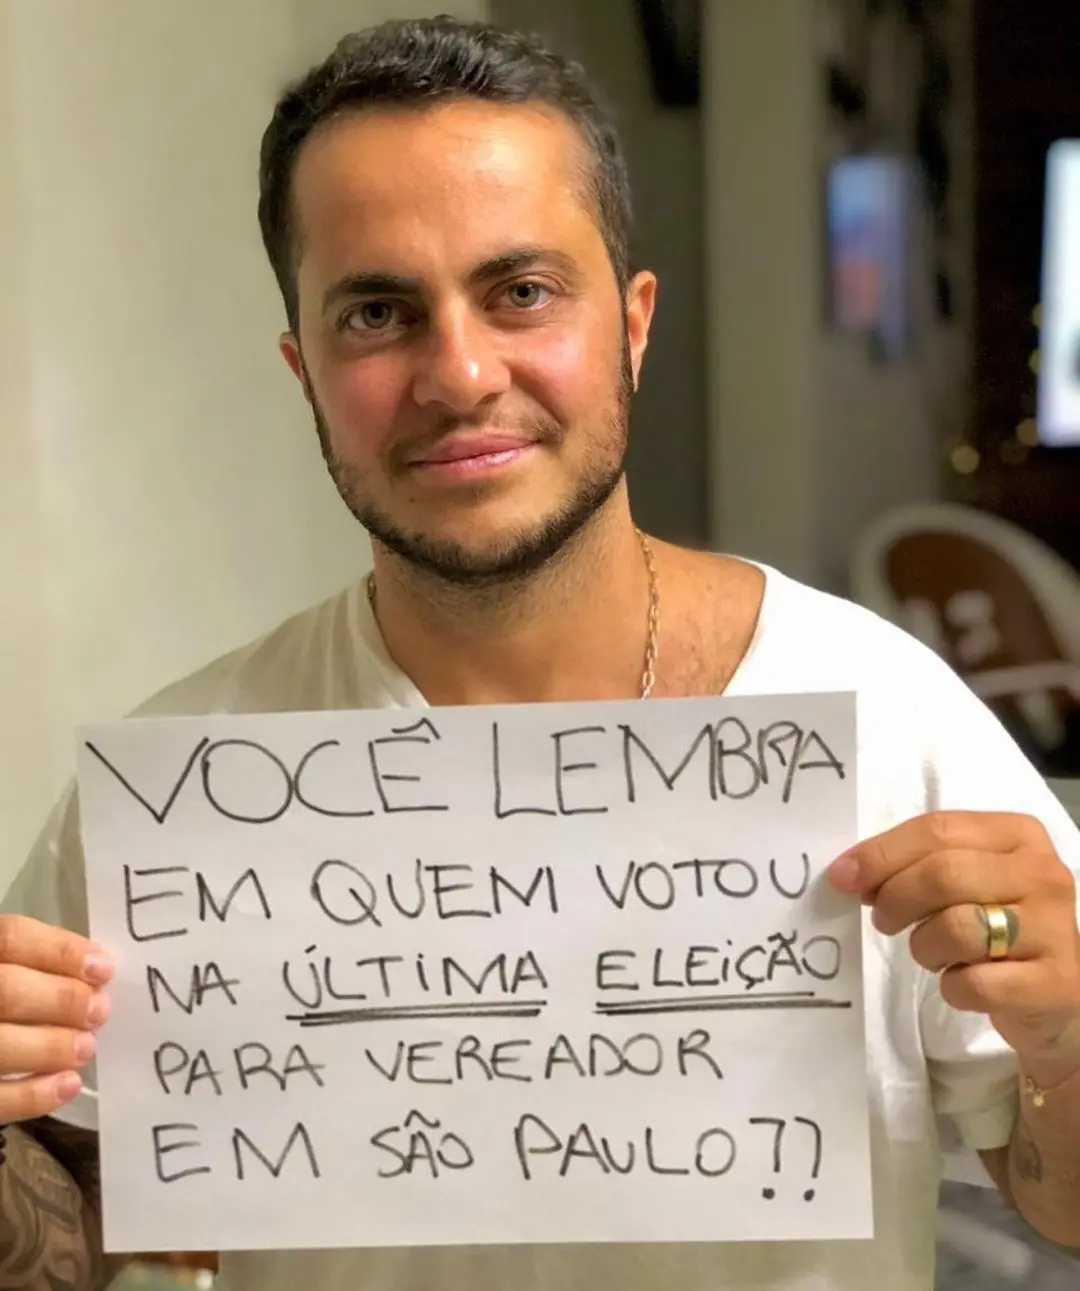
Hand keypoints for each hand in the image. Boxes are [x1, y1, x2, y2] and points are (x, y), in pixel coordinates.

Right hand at [0, 915, 112, 1120]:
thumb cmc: (0, 996)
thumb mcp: (4, 965)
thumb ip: (35, 963)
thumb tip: (95, 970)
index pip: (11, 938)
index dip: (60, 951)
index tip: (102, 968)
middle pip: (6, 990)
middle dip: (62, 1000)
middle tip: (99, 1012)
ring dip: (52, 1046)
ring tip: (86, 1047)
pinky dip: (33, 1094)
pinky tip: (68, 1084)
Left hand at [828, 811, 1079, 1072]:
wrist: (1050, 992)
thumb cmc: (994, 924)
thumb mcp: (962, 880)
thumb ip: (913, 864)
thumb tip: (849, 873)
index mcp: (1018, 834)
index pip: (937, 830)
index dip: (881, 854)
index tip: (843, 877)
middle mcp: (1043, 874)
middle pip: (944, 875)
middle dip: (896, 900)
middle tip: (883, 919)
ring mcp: (1055, 929)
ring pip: (957, 929)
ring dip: (925, 947)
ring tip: (932, 952)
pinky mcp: (1054, 983)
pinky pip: (975, 983)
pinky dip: (953, 987)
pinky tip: (962, 982)